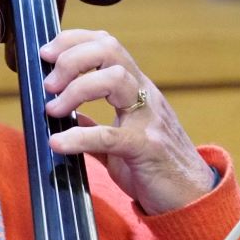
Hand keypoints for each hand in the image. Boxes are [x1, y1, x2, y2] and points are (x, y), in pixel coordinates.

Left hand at [38, 29, 216, 214]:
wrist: (193, 198)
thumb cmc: (157, 168)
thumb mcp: (123, 141)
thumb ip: (95, 127)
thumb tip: (69, 118)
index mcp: (137, 89)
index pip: (107, 44)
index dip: (74, 41)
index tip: (47, 54)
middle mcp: (145, 95)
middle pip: (109, 50)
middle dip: (72, 59)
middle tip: (48, 84)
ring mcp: (148, 119)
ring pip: (114, 79)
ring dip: (75, 89)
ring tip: (53, 110)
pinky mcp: (146, 148)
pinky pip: (109, 135)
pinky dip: (78, 138)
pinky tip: (57, 144)